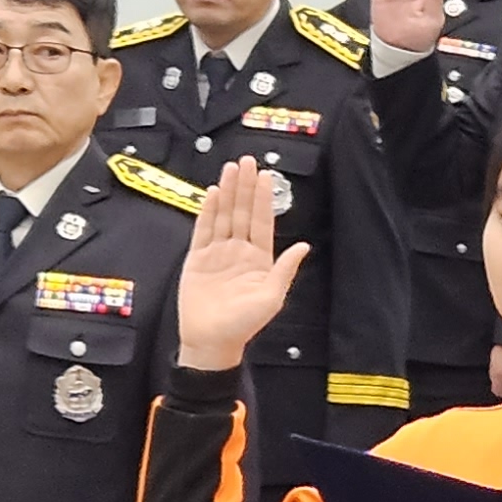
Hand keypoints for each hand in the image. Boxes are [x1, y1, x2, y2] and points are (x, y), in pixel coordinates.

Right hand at [178, 157, 308, 369]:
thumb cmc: (244, 324)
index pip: (262, 221)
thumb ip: (285, 270)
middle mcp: (239, 251)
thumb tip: (303, 246)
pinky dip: (207, 211)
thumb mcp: (271, 297)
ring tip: (230, 169)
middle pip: (242, 212)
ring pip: (223, 216)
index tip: (265, 175)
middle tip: (247, 161)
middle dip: (245, 187)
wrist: (211, 340)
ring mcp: (218, 253)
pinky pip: (203, 230)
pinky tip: (211, 193)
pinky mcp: (198, 258)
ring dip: (227, 192)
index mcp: (259, 259)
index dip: (263, 198)